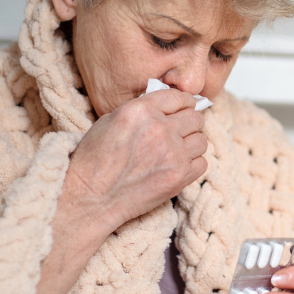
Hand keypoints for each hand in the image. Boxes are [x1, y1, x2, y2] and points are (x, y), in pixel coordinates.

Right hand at [62, 88, 206, 233]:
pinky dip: (193, 163)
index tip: (182, 108)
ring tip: (178, 149)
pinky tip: (178, 165)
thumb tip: (165, 107)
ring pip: (202, 140)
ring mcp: (172, 154)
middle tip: (180, 130)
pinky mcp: (179, 176)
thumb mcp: (110, 120)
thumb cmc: (95, 159)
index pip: (179, 97)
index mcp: (141, 110)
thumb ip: (141, 110)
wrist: (91, 196)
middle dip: (189, 122)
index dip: (183, 103)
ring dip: (192, 143)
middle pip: (195, 118)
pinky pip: (202, 163)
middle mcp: (160, 129)